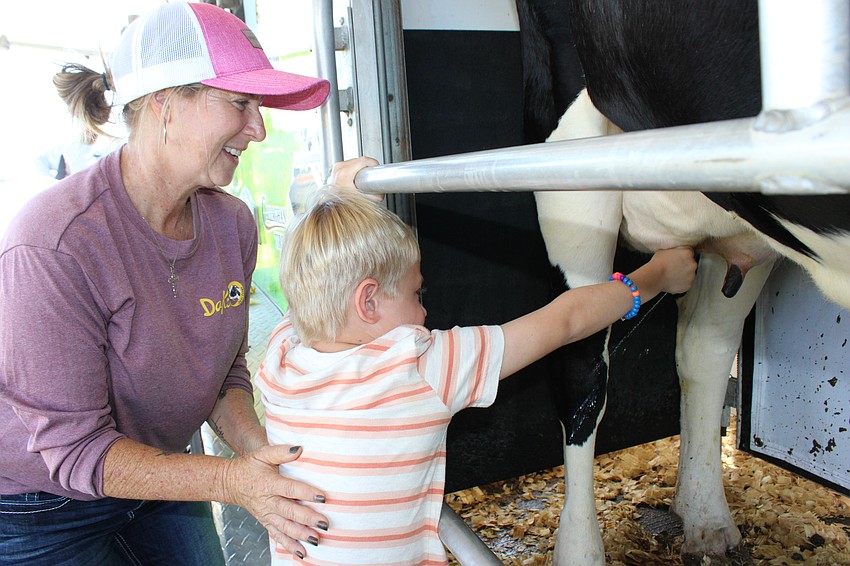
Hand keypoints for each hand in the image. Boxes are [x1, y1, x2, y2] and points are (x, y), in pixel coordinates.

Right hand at [223, 444, 326, 558]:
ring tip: (316, 539)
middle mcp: (268, 502)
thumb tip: (300, 449)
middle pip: (289, 512)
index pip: (290, 489)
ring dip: (301, 534)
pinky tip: (301, 552)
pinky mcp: (266, 522)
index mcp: (269, 484)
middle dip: (308, 519)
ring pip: (285, 527)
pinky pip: (277, 536)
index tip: (322, 497)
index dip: (306, 493)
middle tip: (324, 523)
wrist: (230, 482)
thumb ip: (281, 451)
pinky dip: (289, 545)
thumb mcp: (262, 454)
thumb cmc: (249, 466)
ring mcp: (266, 514)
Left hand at [328, 156, 381, 200]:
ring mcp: (336, 168)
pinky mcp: (335, 169)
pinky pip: (348, 164)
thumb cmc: (342, 202)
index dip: (373, 163)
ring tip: (364, 175)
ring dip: (361, 166)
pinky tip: (356, 175)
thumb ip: (375, 196)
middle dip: (367, 166)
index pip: (363, 160)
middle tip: (371, 174)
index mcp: (344, 173)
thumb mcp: (362, 199)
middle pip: (359, 160)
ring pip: (353, 161)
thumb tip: (382, 193)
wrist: (332, 205)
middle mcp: (339, 168)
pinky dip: (354, 168)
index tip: (376, 167)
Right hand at [650, 246, 697, 294]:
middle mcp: (692, 264)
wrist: (655, 277)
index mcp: (688, 253)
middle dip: (684, 265)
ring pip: (689, 274)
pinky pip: (686, 283)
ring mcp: (692, 275)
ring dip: (683, 274)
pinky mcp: (688, 285)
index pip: (689, 252)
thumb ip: (673, 250)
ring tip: (672, 275)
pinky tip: (673, 280)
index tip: (677, 258)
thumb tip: (673, 252)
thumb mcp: (664, 250)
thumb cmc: (657, 264)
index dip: (682, 255)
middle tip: (674, 267)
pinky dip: (681, 282)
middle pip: (691, 263)